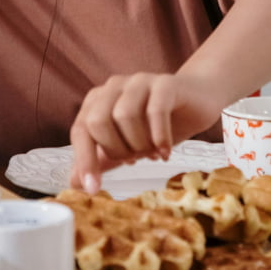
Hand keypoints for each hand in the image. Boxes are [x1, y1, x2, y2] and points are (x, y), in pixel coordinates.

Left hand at [69, 72, 222, 192]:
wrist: (196, 101)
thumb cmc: (157, 124)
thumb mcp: (126, 145)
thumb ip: (101, 160)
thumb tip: (74, 183)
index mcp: (98, 99)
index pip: (81, 130)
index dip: (84, 160)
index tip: (93, 188)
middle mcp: (115, 86)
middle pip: (98, 121)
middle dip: (116, 149)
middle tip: (134, 160)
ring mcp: (139, 81)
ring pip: (124, 115)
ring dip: (139, 144)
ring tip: (152, 154)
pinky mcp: (165, 84)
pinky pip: (155, 111)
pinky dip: (159, 137)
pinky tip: (165, 151)